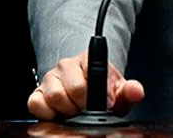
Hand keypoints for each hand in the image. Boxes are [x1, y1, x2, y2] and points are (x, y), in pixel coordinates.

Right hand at [27, 50, 145, 119]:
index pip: (92, 73)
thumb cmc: (102, 90)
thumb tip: (137, 91)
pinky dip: (48, 114)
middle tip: (89, 108)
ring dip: (68, 109)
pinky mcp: (37, 93)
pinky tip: (60, 113)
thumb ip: (129, 91)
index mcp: (88, 59)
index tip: (107, 104)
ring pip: (55, 96)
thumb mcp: (118, 90)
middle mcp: (66, 65)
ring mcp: (50, 78)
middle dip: (84, 104)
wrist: (86, 89)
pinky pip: (36, 104)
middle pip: (73, 88)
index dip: (101, 94)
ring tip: (76, 110)